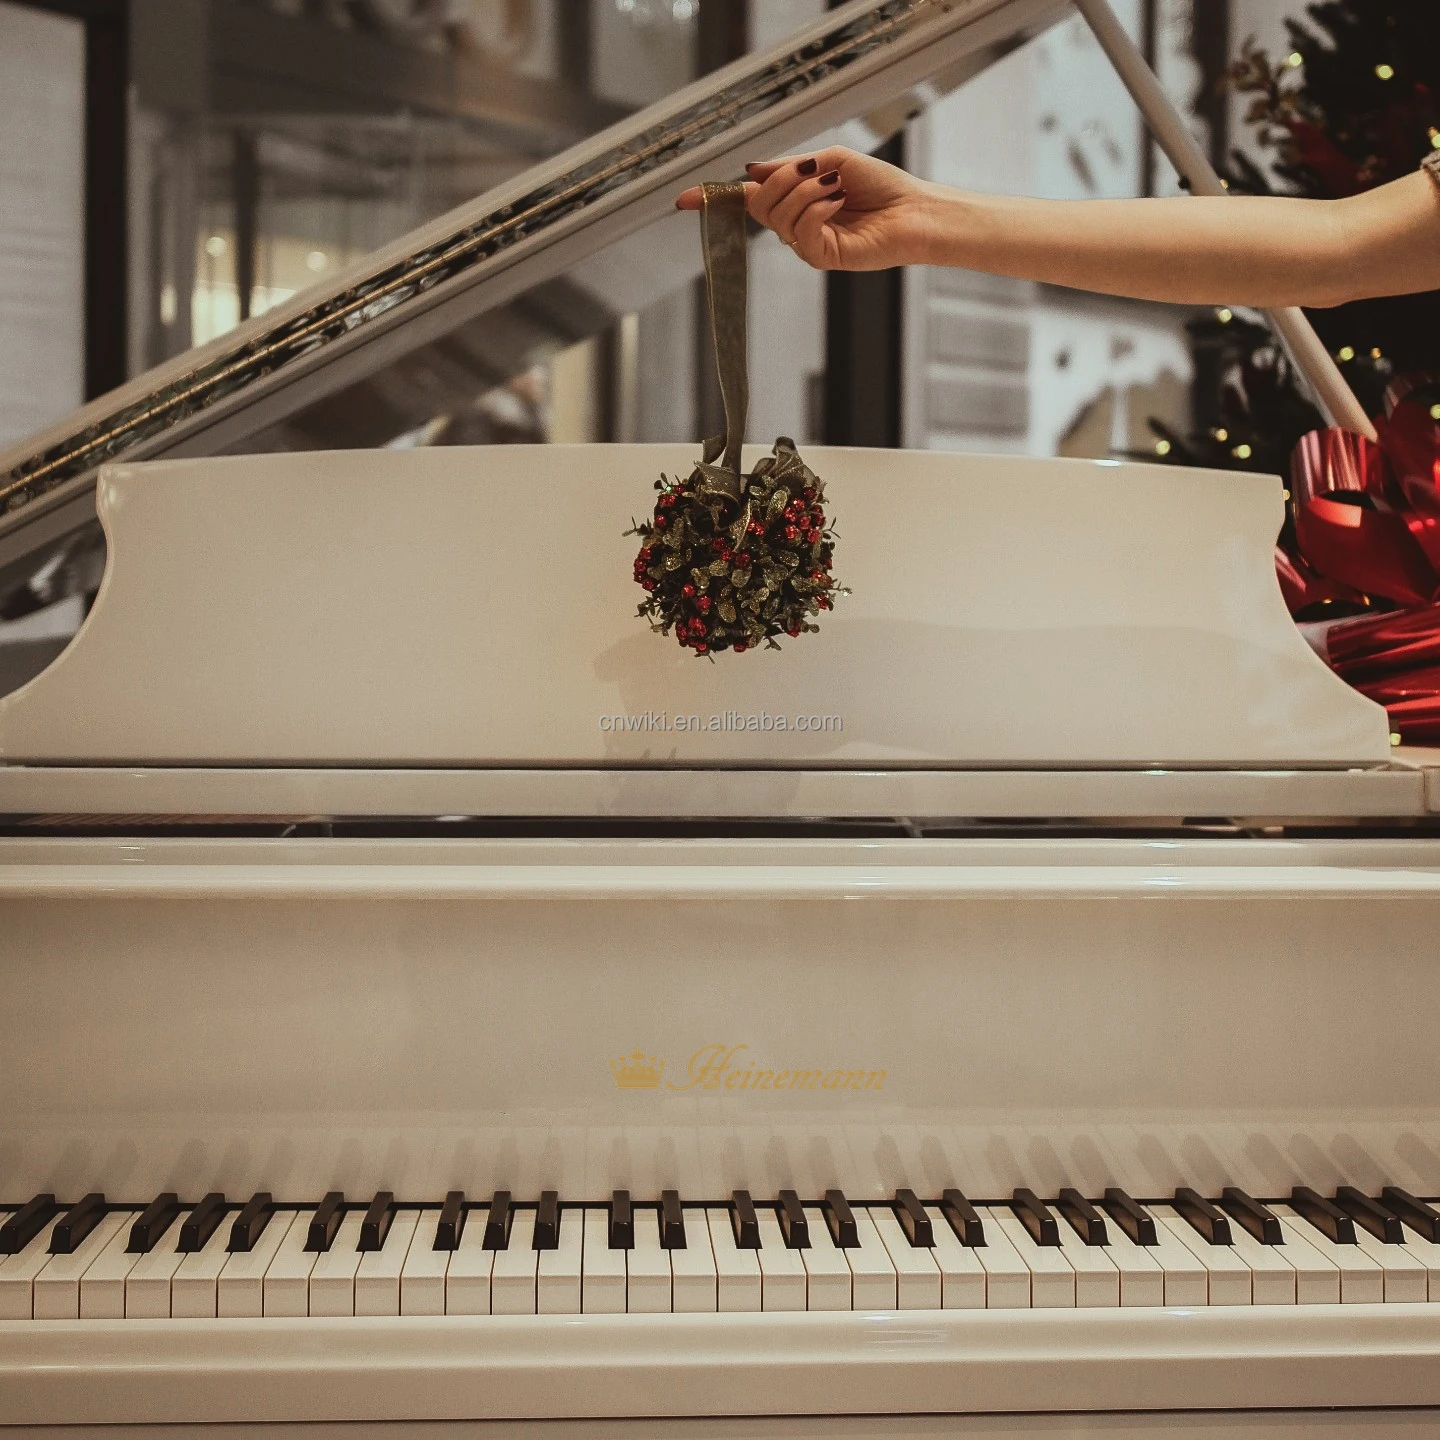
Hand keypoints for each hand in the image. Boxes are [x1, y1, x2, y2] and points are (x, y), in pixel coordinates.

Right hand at [675, 147, 935, 270]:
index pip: (745, 201)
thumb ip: (790, 168)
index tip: (683, 198)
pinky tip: (839, 204)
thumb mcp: (830, 161)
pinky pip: (801, 232)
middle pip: (758, 205)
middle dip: (782, 180)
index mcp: (794, 201)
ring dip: (806, 192)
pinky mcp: (823, 259)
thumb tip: (753, 172)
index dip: (714, 199)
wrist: (914, 210)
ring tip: (835, 187)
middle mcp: (795, 226)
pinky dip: (818, 209)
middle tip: (814, 171)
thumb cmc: (880, 185)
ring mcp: (807, 245)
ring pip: (779, 217)